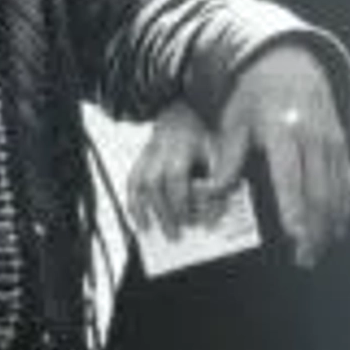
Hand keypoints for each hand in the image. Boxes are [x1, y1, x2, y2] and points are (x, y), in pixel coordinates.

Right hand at [125, 103, 223, 240]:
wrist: (178, 114)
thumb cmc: (201, 136)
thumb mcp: (217, 152)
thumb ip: (219, 178)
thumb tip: (216, 206)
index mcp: (181, 147)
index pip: (177, 178)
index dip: (182, 202)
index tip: (191, 221)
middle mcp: (159, 151)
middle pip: (155, 185)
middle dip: (164, 212)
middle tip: (174, 234)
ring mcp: (146, 155)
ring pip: (139, 185)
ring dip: (144, 210)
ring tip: (151, 231)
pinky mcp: (139, 161)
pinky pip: (130, 184)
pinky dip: (132, 204)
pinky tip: (139, 221)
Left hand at [204, 45, 349, 264]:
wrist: (290, 63)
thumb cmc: (255, 96)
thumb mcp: (233, 121)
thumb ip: (228, 158)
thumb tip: (213, 192)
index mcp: (281, 131)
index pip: (289, 177)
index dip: (294, 209)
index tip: (295, 236)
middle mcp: (311, 137)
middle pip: (319, 191)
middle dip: (315, 229)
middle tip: (305, 258)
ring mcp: (331, 140)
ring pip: (337, 191)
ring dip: (330, 225)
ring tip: (318, 251)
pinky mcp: (342, 143)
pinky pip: (347, 181)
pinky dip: (344, 207)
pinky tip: (336, 228)